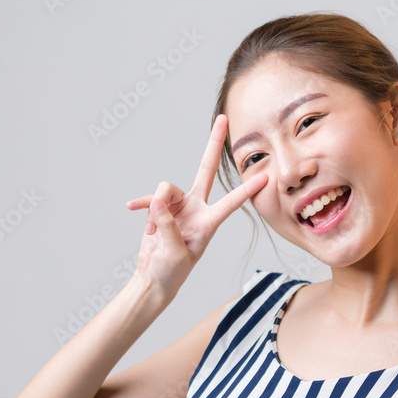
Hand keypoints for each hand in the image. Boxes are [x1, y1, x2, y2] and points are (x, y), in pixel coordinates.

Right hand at [125, 114, 268, 298]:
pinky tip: (132, 209)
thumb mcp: (174, 254)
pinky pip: (150, 197)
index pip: (231, 202)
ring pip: (167, 187)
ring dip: (156, 205)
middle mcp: (196, 208)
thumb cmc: (171, 272)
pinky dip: (142, 204)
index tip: (266, 177)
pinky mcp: (160, 208)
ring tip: (152, 230)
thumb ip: (168, 227)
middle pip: (205, 168)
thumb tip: (158, 203)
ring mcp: (178, 206)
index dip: (247, 190)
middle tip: (223, 118)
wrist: (154, 278)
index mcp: (208, 223)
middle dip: (214, 143)